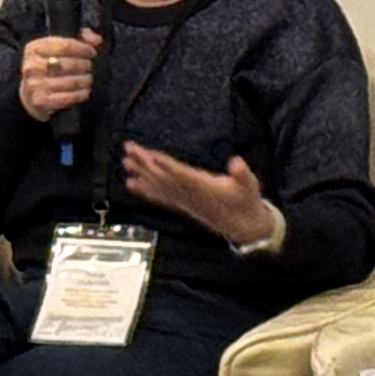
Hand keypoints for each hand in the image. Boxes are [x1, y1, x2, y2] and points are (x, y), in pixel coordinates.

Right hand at [19, 29, 100, 125]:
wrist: (28, 94)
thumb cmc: (46, 67)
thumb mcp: (56, 47)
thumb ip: (79, 38)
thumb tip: (97, 39)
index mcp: (35, 48)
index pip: (66, 46)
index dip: (84, 49)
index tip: (92, 52)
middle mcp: (33, 66)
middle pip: (70, 64)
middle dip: (85, 65)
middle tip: (90, 67)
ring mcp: (36, 84)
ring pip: (71, 81)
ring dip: (85, 80)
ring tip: (88, 78)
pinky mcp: (41, 101)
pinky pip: (69, 97)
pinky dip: (81, 94)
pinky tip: (85, 91)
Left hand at [121, 144, 276, 250]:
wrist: (242, 226)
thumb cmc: (245, 201)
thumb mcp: (249, 185)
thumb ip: (242, 174)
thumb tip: (237, 163)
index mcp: (203, 187)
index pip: (180, 174)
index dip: (165, 165)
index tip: (150, 155)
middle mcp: (189, 194)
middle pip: (163, 177)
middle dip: (145, 163)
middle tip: (128, 149)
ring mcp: (184, 200)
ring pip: (158, 185)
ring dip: (141, 173)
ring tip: (125, 162)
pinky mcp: (183, 204)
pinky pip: (160, 196)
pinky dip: (145, 189)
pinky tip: (132, 184)